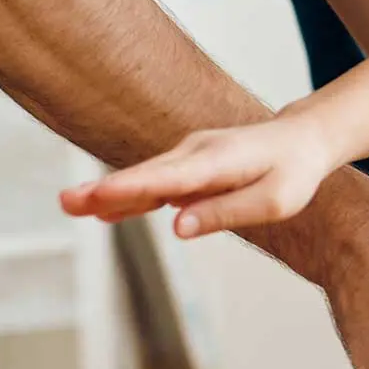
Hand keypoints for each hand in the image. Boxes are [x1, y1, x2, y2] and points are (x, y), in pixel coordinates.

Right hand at [63, 114, 343, 238]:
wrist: (302, 140)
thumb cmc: (293, 173)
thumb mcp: (276, 202)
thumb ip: (227, 212)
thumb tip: (178, 228)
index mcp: (220, 161)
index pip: (170, 178)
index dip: (133, 188)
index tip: (101, 195)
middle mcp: (197, 152)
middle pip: (146, 176)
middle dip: (106, 190)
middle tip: (66, 202)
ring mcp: (189, 156)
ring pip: (145, 178)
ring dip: (107, 192)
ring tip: (69, 206)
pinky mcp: (187, 165)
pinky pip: (155, 182)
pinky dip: (128, 195)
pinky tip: (100, 210)